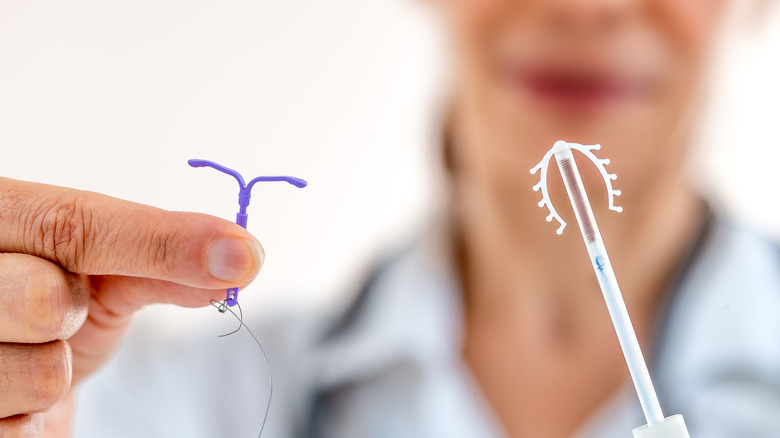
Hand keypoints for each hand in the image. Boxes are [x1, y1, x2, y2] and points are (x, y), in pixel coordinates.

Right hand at [0, 177, 263, 436]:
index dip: (160, 242)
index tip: (241, 256)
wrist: (8, 375)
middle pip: (43, 298)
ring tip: (33, 354)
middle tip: (60, 313)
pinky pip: (23, 429)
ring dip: (56, 371)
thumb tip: (241, 257)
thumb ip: (161, 258)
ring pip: (42, 372)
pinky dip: (36, 419)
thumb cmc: (56, 309)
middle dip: (71, 313)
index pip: (72, 224)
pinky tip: (15, 396)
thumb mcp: (103, 273)